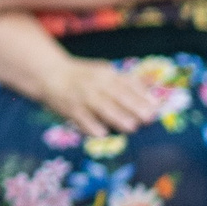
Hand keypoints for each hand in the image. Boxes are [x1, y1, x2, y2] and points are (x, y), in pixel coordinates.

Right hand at [34, 55, 165, 138]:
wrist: (49, 73)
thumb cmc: (82, 76)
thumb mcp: (104, 72)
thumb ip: (125, 82)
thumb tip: (151, 92)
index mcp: (107, 74)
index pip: (128, 84)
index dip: (142, 95)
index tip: (156, 106)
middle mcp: (96, 83)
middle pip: (118, 95)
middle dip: (134, 106)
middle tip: (149, 118)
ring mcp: (82, 96)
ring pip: (101, 106)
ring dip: (117, 116)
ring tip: (132, 127)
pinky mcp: (70, 108)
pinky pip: (81, 117)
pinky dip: (91, 125)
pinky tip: (102, 133)